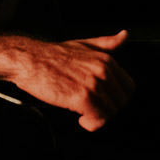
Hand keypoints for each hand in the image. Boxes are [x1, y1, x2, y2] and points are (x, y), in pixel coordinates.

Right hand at [8, 30, 134, 130]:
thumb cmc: (54, 55)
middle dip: (108, 110)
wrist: (30, 60)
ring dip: (98, 118)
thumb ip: (107, 43)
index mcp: (106, 60)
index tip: (106, 102)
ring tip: (85, 114)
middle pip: (121, 103)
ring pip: (110, 112)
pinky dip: (91, 124)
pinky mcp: (81, 97)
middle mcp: (103, 71)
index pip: (128, 88)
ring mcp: (93, 84)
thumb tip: (124, 36)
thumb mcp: (85, 44)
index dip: (117, 99)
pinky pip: (97, 119)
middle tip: (94, 110)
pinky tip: (81, 119)